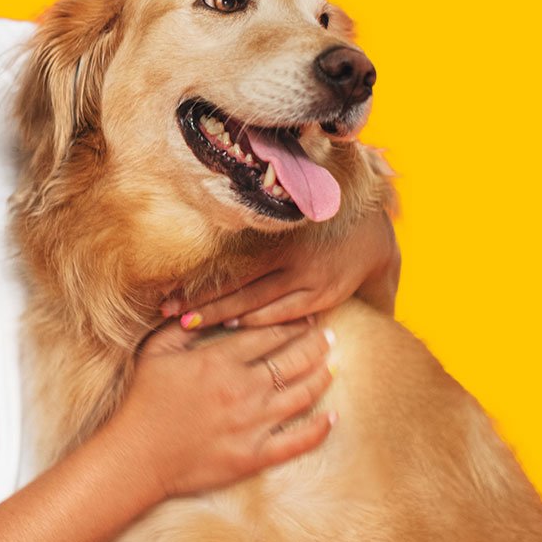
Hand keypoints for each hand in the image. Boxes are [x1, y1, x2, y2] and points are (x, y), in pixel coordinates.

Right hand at [109, 318, 335, 500]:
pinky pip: (299, 441)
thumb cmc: (143, 402)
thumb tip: (204, 309)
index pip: (270, 334)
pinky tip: (332, 417)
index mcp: (220, 361)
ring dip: (323, 377)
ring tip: (333, 366)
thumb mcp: (156, 352)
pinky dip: (320, 428)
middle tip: (329, 337)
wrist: (138, 456)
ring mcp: (253, 424)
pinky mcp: (255, 455)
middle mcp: (244, 389)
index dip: (292, 323)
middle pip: (295, 359)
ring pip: (304, 394)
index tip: (306, 317)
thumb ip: (182, 327)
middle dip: (316, 344)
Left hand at [162, 209, 399, 329]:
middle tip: (170, 314)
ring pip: (258, 308)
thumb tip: (213, 227)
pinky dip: (258, 321)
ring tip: (191, 324)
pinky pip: (284, 315)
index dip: (201, 284)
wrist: (372, 235)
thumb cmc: (319, 219)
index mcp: (283, 241)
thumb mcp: (289, 215)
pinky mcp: (325, 299)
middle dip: (203, 305)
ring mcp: (312, 285)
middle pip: (240, 291)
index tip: (170, 294)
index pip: (232, 269)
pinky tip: (234, 327)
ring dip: (224, 317)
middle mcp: (296, 264)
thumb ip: (258, 225)